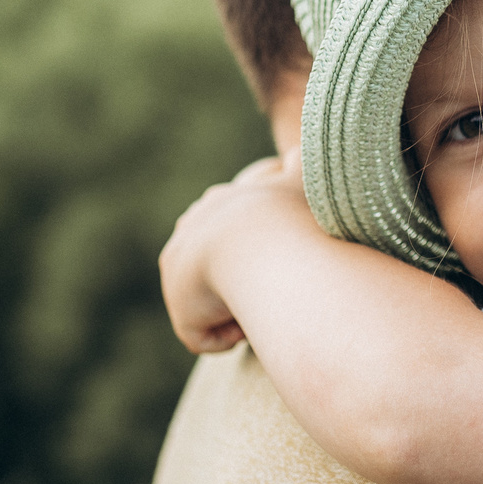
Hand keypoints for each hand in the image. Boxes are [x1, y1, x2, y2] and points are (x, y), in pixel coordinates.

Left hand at [159, 151, 324, 353]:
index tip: (281, 258)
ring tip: (270, 306)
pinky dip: (233, 332)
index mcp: (216, 206)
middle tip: (277, 287)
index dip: (256, 250)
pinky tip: (252, 321)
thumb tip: (300, 149)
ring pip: (214, 302)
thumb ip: (301, 162)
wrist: (260, 240)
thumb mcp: (302, 177)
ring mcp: (180, 272)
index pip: (227, 232)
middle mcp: (190, 236)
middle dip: (241, 280)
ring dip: (243, 308)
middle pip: (211, 267)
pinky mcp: (182, 308)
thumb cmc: (290, 213)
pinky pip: (210, 335)